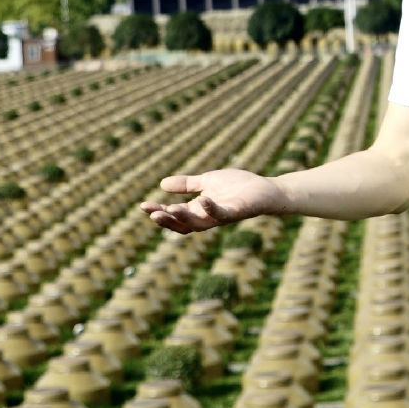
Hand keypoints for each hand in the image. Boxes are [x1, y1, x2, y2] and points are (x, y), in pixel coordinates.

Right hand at [140, 168, 285, 233]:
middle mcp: (208, 217)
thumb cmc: (238, 186)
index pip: (175, 216)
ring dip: (184, 218)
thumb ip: (187, 184)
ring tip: (169, 210)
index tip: (143, 206)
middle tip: (151, 214)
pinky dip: (212, 209)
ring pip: (199, 224)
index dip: (159, 212)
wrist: (265, 189)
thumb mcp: (207, 182)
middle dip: (167, 220)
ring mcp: (222, 217)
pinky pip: (222, 214)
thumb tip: (161, 184)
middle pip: (183, 225)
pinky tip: (203, 200)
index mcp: (199, 210)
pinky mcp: (237, 212)